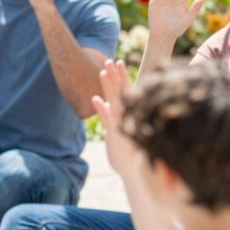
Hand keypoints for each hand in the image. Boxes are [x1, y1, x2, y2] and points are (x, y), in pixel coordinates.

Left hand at [91, 59, 142, 177]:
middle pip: (120, 91)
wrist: (133, 169)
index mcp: (128, 112)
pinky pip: (108, 118)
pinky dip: (102, 108)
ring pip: (114, 99)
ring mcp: (121, 122)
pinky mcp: (115, 133)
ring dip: (108, 85)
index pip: (125, 90)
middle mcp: (126, 115)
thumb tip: (101, 101)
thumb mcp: (117, 127)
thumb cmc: (126, 147)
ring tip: (102, 71)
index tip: (117, 61)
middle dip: (114, 75)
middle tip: (109, 60)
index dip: (120, 75)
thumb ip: (109, 113)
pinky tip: (95, 99)